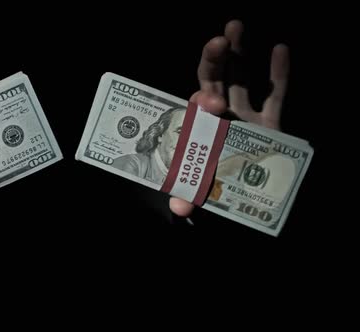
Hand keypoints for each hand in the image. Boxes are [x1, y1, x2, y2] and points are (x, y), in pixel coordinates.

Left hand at [169, 19, 289, 216]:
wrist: (247, 203)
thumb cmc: (217, 195)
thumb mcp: (201, 196)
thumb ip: (190, 196)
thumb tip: (178, 206)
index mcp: (200, 133)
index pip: (196, 111)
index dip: (202, 102)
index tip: (212, 101)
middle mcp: (219, 121)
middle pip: (213, 83)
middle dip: (213, 61)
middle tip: (218, 42)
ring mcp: (245, 118)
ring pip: (240, 80)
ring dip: (239, 54)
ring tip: (234, 26)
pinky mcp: (271, 125)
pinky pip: (275, 96)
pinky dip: (278, 74)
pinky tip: (279, 49)